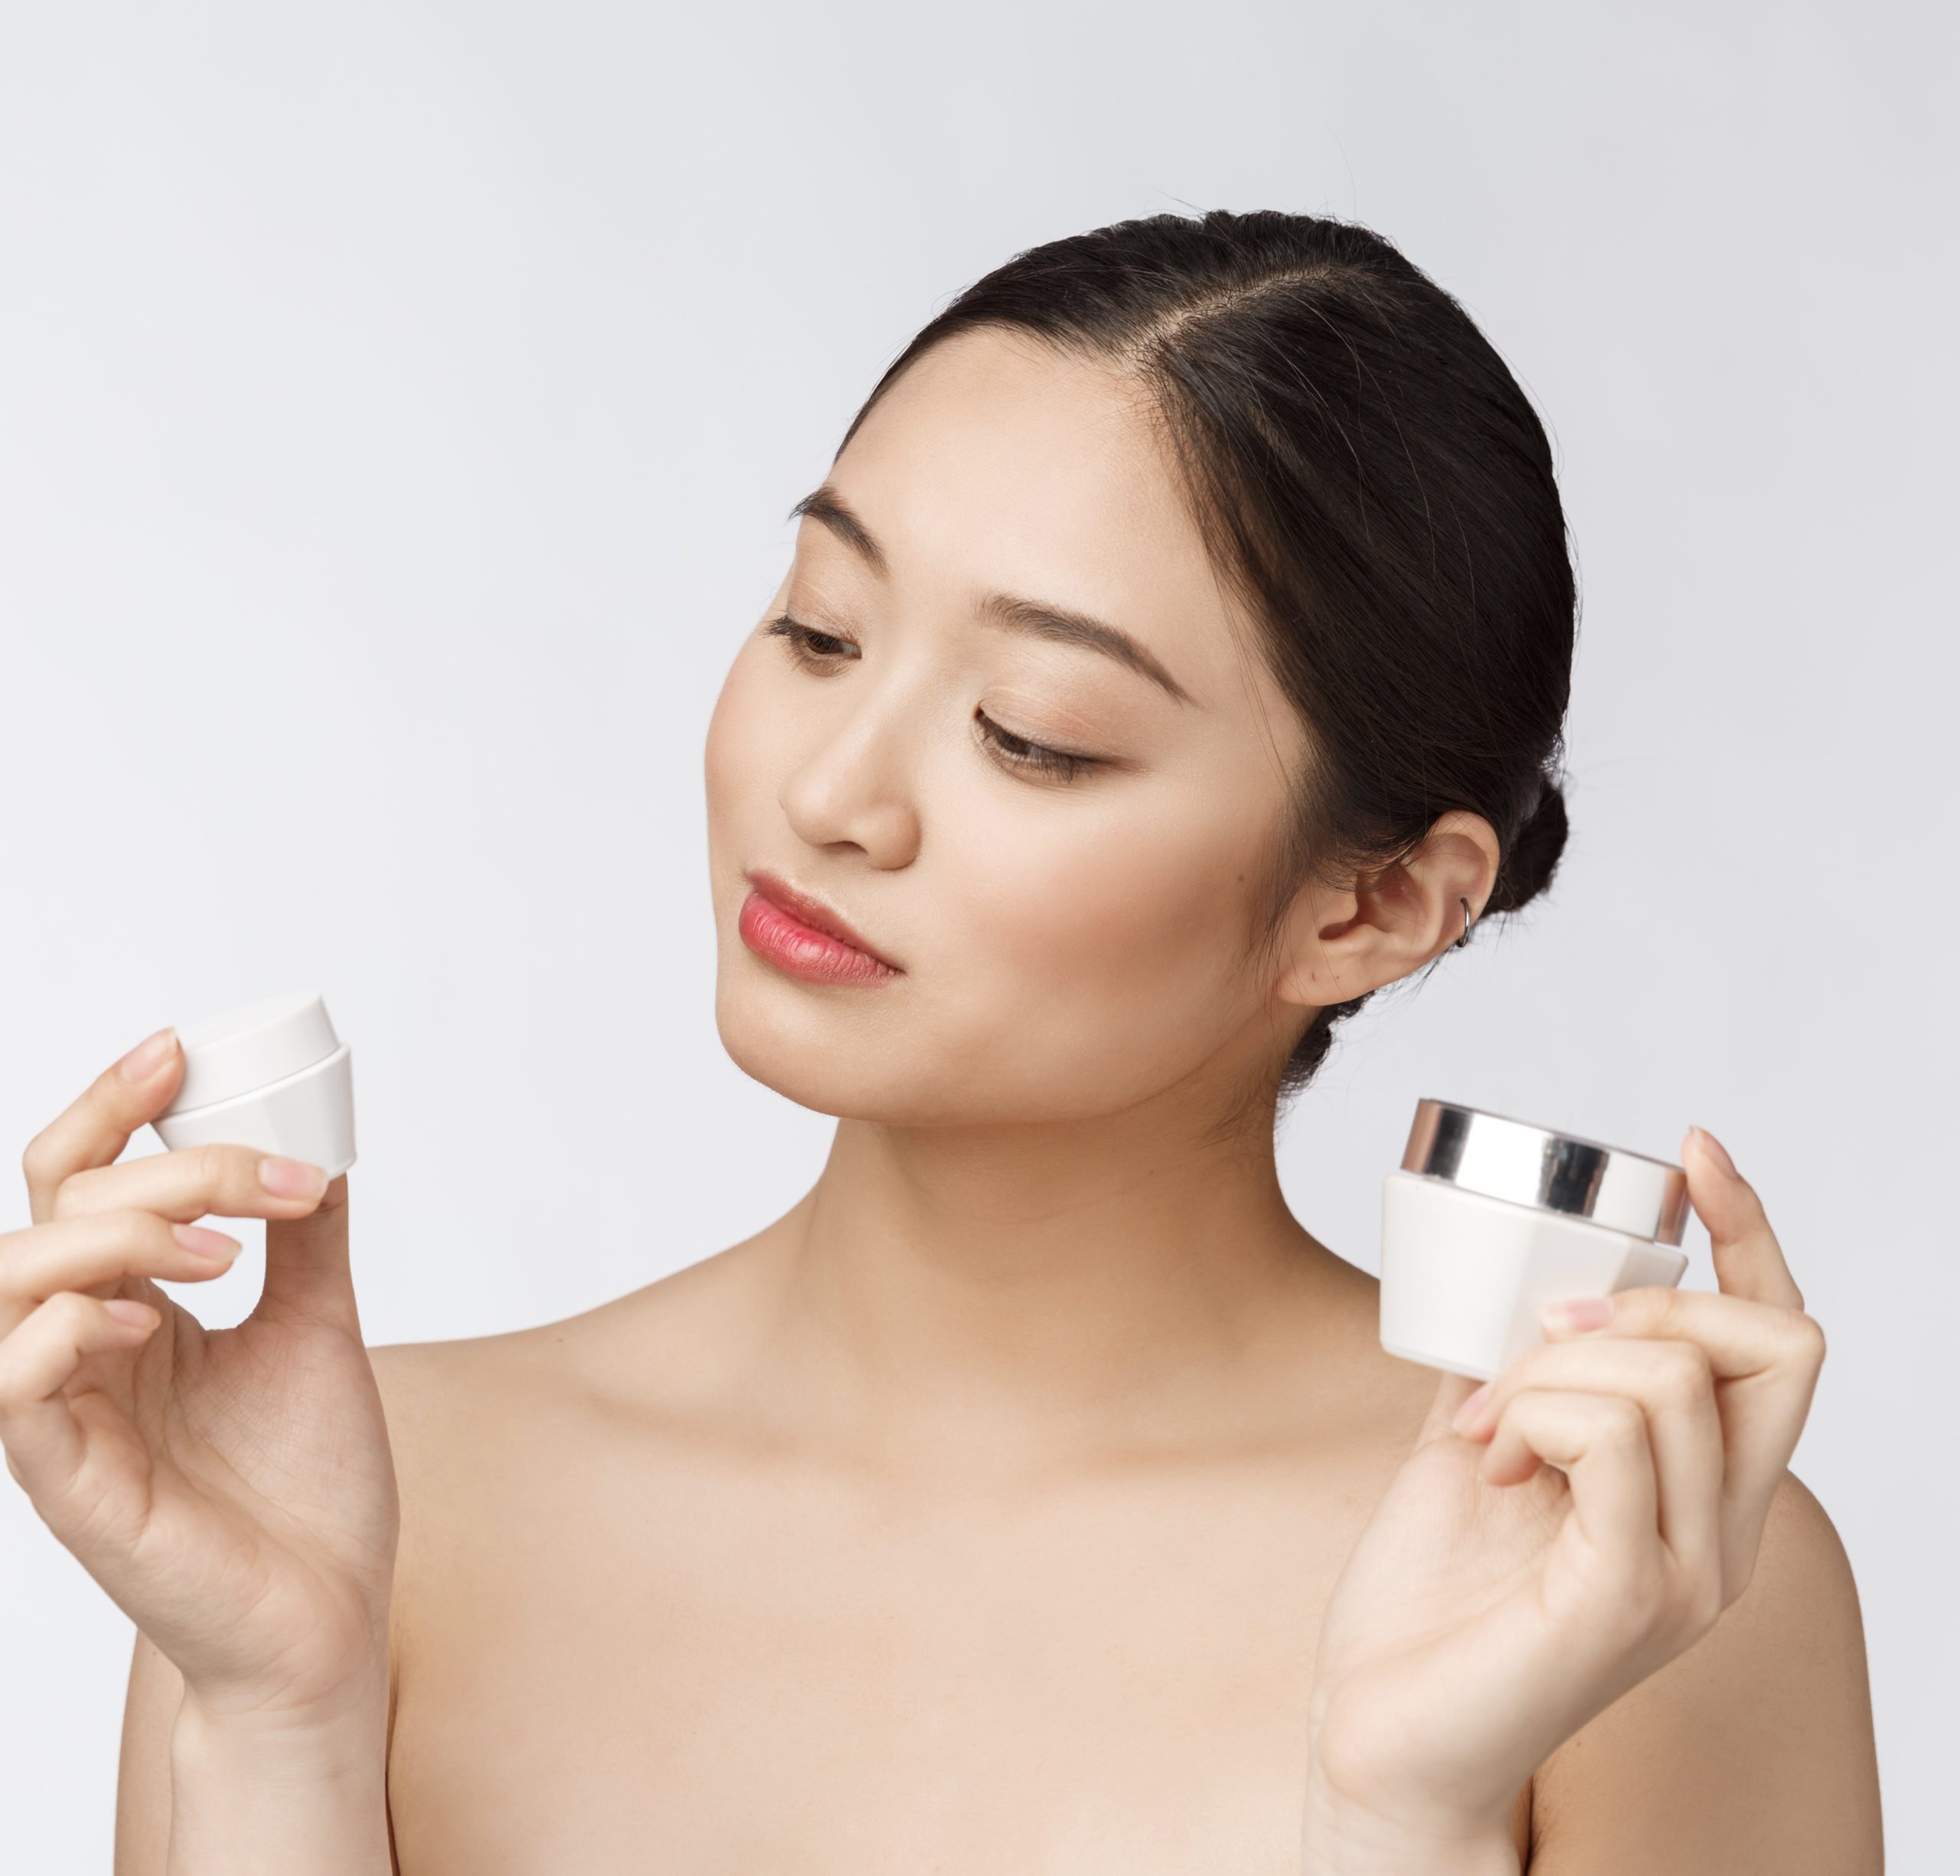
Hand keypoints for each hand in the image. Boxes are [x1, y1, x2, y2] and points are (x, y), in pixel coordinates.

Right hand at [0, 1027, 399, 1724]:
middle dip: (162, 1172)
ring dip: (113, 1238)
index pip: (75, 1186)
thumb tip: (319, 1149)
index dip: (108, 1109)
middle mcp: (85, 1353)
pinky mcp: (69, 1485)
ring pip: (11, 1282)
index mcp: (133, 1312)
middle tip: (268, 1186)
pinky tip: (143, 1319)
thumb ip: (305, 1241)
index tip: (178, 1052)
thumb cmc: (312, 1487)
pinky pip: (12, 1387)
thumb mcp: (318, 1329)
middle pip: (55, 1214)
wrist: (334, 1611)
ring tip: (222, 1252)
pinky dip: (62, 1328)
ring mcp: (66, 1417)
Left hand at [1303, 1125, 1824, 1850]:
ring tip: (1486, 1428)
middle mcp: (1721, 1533)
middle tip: (1532, 1342)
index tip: (1691, 1153)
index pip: (1782, 1341)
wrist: (1381, 1730)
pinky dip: (1536, 1414)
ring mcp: (1686, 1572)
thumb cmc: (1429, 1600)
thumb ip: (1516, 1367)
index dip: (1753, 1233)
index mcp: (1701, 1493)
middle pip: (1771, 1343)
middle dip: (1639, 1303)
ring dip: (1549, 1367)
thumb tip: (1512, 1276)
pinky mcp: (1627, 1597)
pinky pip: (1614, 1439)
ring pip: (1671, 1378)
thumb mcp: (1481, 1443)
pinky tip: (1491, 1460)